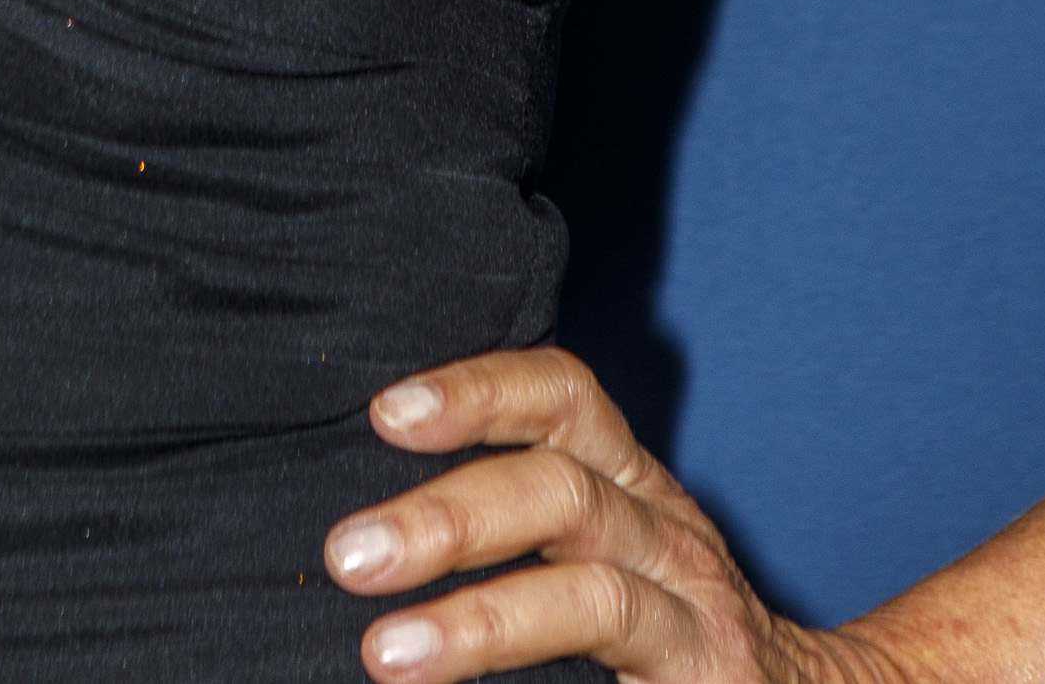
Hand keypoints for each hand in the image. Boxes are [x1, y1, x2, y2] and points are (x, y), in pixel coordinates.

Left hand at [322, 350, 902, 680]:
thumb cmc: (659, 612)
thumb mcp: (598, 540)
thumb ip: (515, 513)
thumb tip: (365, 524)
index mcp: (627, 481)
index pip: (563, 396)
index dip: (480, 390)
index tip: (386, 412)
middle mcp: (667, 535)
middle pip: (564, 494)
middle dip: (450, 518)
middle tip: (348, 555)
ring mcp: (696, 619)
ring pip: (594, 599)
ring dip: (483, 621)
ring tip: (384, 654)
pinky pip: (634, 680)